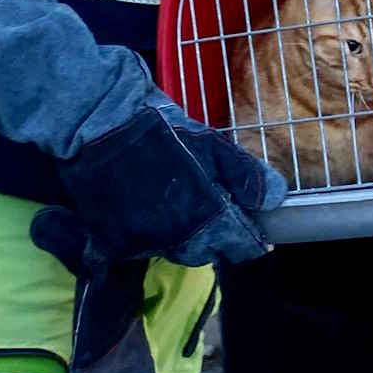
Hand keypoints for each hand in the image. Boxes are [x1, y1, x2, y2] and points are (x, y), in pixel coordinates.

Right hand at [48, 95, 286, 269]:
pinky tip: (147, 216)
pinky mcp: (111, 241)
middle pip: (206, 253)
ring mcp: (142, 242)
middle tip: (214, 216)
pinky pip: (138, 250)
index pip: (239, 246)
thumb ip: (245, 175)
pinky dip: (147, 238)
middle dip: (215, 239)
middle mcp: (176, 237)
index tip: (257, 236)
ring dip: (182, 238)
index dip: (251, 241)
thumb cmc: (158, 127)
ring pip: (174, 252)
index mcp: (205, 216)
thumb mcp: (211, 143)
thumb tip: (277, 199)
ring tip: (180, 211)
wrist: (95, 119)